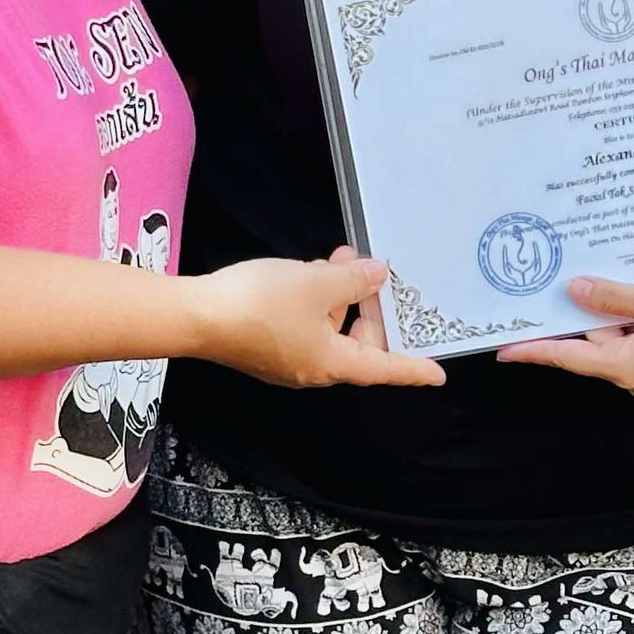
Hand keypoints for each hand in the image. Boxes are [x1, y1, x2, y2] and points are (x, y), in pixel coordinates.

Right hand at [186, 253, 441, 388]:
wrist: (195, 316)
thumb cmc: (261, 303)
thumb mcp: (316, 283)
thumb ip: (353, 280)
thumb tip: (377, 277)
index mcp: (331, 363)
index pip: (384, 367)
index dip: (413, 367)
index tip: (439, 374)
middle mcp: (313, 368)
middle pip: (357, 342)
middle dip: (367, 305)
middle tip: (368, 268)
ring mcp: (287, 359)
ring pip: (329, 328)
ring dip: (339, 296)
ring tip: (334, 260)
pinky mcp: (265, 346)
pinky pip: (305, 326)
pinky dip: (315, 301)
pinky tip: (306, 273)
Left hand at [498, 276, 633, 398]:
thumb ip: (612, 296)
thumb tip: (574, 291)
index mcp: (622, 367)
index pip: (565, 357)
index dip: (532, 350)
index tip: (501, 349)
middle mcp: (631, 373)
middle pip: (590, 340)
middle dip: (577, 311)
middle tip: (549, 279)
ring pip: (615, 333)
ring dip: (608, 306)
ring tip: (598, 270)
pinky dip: (631, 311)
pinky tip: (633, 284)